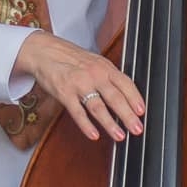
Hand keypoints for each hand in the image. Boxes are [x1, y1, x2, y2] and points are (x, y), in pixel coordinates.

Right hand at [13, 31, 143, 142]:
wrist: (44, 51)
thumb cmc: (71, 59)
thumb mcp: (95, 62)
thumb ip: (109, 77)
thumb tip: (126, 96)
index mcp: (104, 67)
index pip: (125, 83)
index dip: (135, 98)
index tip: (142, 112)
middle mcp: (94, 75)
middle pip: (115, 97)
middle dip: (128, 115)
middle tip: (137, 129)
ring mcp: (79, 84)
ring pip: (98, 107)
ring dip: (110, 123)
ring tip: (120, 135)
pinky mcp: (64, 93)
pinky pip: (77, 112)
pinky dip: (86, 125)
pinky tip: (94, 135)